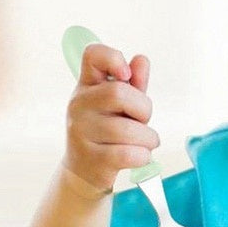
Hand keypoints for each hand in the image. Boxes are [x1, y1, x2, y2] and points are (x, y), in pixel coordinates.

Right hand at [62, 43, 159, 190]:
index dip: (113, 58)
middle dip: (143, 108)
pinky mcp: (91, 159)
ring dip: (148, 138)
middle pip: (119, 93)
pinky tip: (140, 156)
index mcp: (87, 85)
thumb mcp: (123, 104)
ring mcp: (81, 132)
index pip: (93, 55)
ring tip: (145, 142)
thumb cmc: (109, 131)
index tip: (126, 75)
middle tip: (142, 120)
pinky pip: (129, 154)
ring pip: (129, 129)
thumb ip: (135, 82)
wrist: (84, 172)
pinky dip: (144, 155)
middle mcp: (79, 104)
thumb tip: (141, 59)